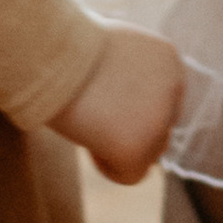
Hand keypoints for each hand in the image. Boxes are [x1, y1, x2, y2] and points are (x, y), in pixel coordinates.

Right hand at [52, 26, 183, 182]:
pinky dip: (106, 165)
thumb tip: (128, 105)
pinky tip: (86, 141)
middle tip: (93, 114)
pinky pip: (129, 175)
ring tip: (87, 123)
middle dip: (128, 129)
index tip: (102, 100)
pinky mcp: (138, 148)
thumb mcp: (110, 48)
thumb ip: (129, 73)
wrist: (49, 54)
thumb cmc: (65, 48)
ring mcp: (158, 119)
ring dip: (118, 145)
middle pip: (159, 129)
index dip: (130, 107)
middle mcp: (173, 87)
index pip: (162, 100)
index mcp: (167, 59)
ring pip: (148, 154)